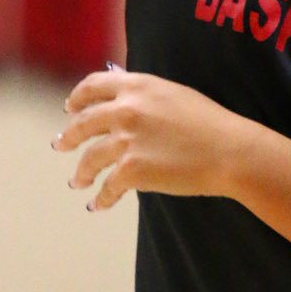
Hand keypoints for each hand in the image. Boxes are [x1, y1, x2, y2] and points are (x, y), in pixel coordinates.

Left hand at [53, 67, 244, 210]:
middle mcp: (125, 110)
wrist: (229, 150)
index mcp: (136, 86)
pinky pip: (108, 188)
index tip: (70, 108)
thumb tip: (123, 98)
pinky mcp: (131, 171)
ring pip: (89, 159)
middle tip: (60, 145)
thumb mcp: (173, 94)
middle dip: (68, 137)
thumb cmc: (209, 123)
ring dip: (81, 173)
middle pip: (82, 123)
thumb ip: (144, 94)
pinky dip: (101, 199)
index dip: (77, 98)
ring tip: (78, 182)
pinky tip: (97, 205)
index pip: (93, 86)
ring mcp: (125, 141)